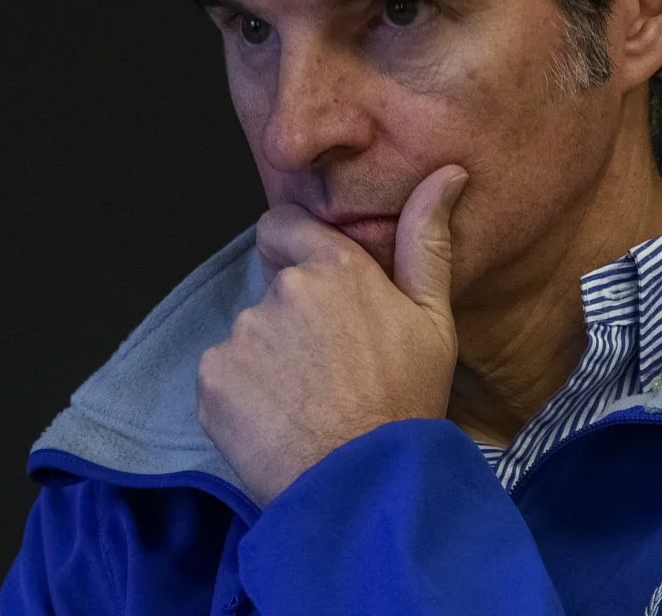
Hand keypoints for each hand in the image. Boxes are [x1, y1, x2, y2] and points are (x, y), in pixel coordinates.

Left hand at [196, 164, 469, 506]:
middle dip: (291, 319)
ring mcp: (241, 336)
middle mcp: (282, 291)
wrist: (365, 489)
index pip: (282, 227)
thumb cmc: (407, 404)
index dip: (295, 253)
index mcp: (335, 268)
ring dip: (268, 361)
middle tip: (329, 368)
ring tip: (307, 403)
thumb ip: (427, 240)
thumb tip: (449, 173)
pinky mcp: (212, 380)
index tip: (316, 291)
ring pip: (248, 337)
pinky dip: (243, 397)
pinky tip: (279, 423)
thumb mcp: (434, 320)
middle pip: (271, 291)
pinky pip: (223, 377)